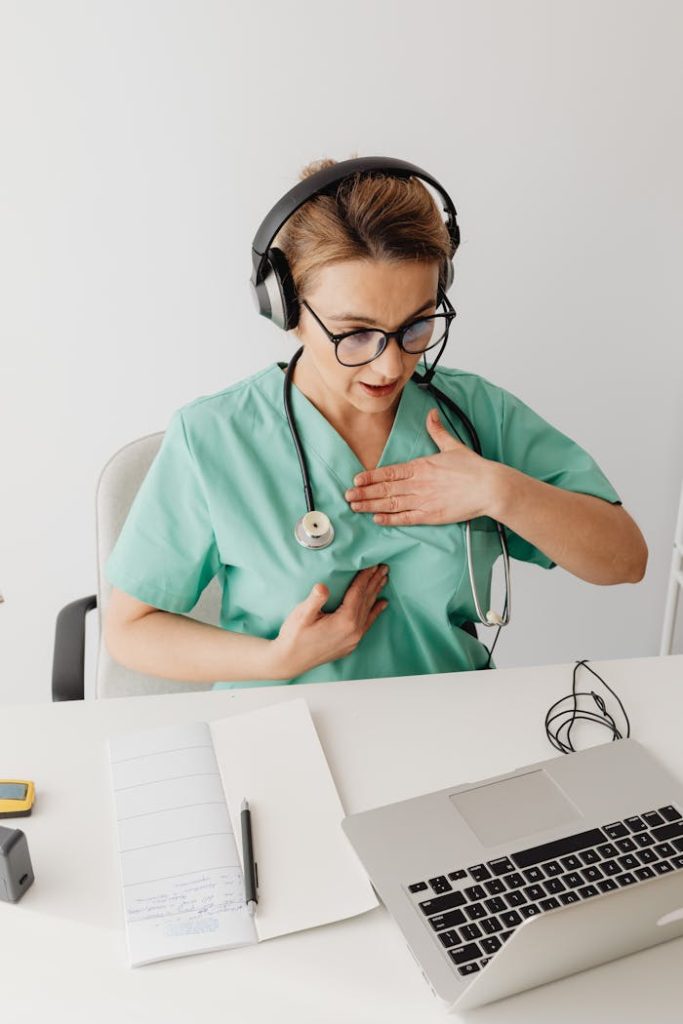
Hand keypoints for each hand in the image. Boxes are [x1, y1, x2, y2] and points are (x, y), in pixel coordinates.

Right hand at [269, 564, 388, 678]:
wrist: (289, 661)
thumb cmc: (294, 637)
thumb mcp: (301, 615)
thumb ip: (314, 600)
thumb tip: (322, 587)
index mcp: (345, 621)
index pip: (358, 593)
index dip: (365, 577)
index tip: (373, 563)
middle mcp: (354, 631)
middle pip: (366, 600)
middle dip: (375, 582)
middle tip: (384, 567)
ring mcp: (354, 639)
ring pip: (368, 610)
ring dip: (376, 593)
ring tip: (384, 579)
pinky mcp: (350, 644)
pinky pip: (367, 623)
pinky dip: (375, 612)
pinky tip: (382, 604)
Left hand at [344, 408, 499, 526]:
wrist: (489, 487)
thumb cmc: (473, 468)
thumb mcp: (453, 445)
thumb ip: (438, 431)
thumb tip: (432, 414)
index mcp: (421, 466)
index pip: (389, 471)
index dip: (371, 476)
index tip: (357, 478)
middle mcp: (418, 484)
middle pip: (385, 489)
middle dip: (364, 492)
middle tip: (348, 495)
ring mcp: (423, 501)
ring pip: (391, 503)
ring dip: (371, 505)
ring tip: (355, 507)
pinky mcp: (431, 516)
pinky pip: (406, 518)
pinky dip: (390, 519)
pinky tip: (377, 519)